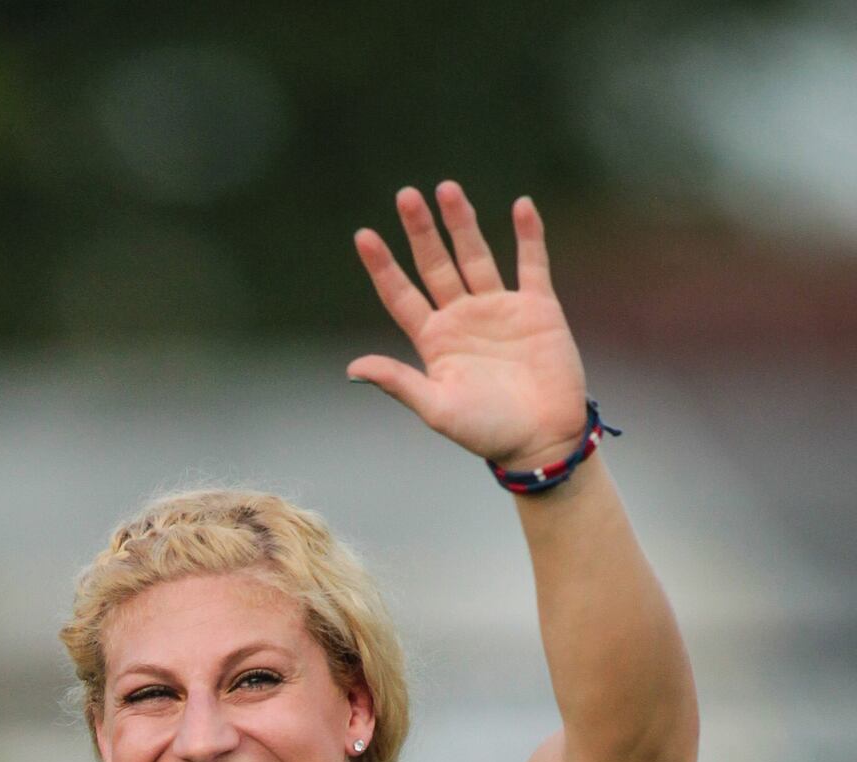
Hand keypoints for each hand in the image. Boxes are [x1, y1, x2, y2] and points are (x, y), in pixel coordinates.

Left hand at [348, 182, 587, 474]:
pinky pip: (532, 263)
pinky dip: (528, 235)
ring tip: (446, 188)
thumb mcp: (436, 408)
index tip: (364, 236)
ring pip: (476, 255)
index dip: (383, 267)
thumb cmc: (487, 432)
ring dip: (462, 222)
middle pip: (435, 265)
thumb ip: (398, 382)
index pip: (401, 295)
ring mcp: (499, 309)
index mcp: (435, 341)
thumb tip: (352, 368)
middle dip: (421, 231)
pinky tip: (520, 206)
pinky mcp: (537, 308)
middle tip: (405, 195)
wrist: (541, 440)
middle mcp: (463, 319)